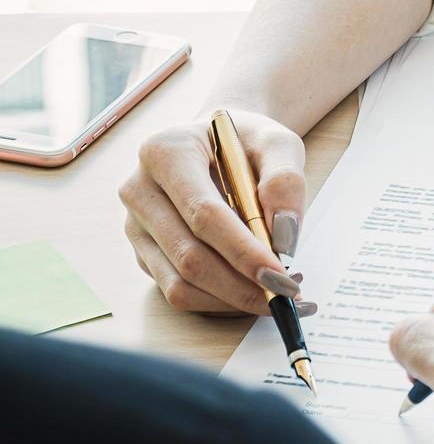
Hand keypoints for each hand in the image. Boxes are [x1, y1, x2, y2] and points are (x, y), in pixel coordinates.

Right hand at [118, 110, 311, 314]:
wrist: (221, 142)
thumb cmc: (248, 142)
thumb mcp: (277, 143)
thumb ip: (285, 181)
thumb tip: (284, 235)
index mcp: (165, 152)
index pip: (203, 213)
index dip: (243, 251)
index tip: (280, 275)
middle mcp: (140, 189)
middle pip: (189, 255)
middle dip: (242, 284)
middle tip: (286, 294)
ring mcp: (137, 225)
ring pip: (181, 283)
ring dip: (233, 298)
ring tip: (277, 293)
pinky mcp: (144, 252)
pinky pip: (179, 291)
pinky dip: (220, 301)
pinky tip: (253, 291)